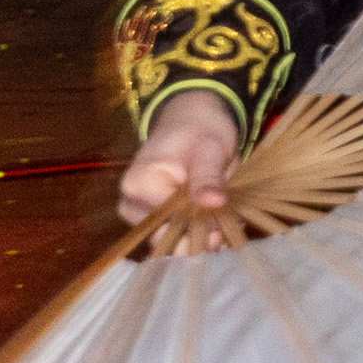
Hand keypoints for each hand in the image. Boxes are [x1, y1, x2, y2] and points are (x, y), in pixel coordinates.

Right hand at [117, 93, 241, 226]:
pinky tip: (216, 217)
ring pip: (172, 240)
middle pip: (167, 236)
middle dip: (202, 233)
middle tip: (231, 219)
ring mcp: (137, 213)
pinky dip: (197, 230)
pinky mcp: (149, 219)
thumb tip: (213, 202)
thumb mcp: (209, 150)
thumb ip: (208, 178)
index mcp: (139, 184)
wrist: (190, 122)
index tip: (228, 216)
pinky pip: (173, 235)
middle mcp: (130, 204)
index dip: (203, 223)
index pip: (171, 221)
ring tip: (226, 215)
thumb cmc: (199, 132)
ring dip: (202, 233)